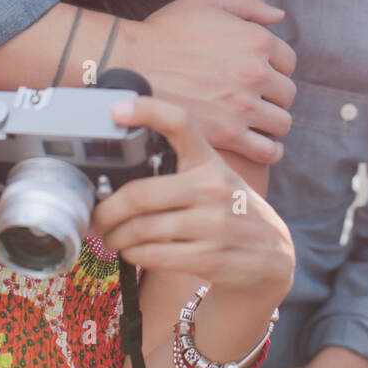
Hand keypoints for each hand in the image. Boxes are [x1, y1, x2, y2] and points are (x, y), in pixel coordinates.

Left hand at [88, 96, 294, 299]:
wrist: (271, 256)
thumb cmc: (230, 211)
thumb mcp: (215, 179)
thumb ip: (178, 170)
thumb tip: (117, 173)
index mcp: (209, 161)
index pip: (180, 123)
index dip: (147, 111)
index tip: (116, 111)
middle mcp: (213, 187)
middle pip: (139, 194)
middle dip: (106, 210)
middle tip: (95, 217)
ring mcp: (214, 223)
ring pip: (141, 229)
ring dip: (115, 237)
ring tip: (110, 238)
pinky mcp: (211, 257)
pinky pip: (153, 255)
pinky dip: (133, 255)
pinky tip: (132, 252)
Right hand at [118, 0, 296, 163]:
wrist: (130, 64)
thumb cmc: (165, 31)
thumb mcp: (205, 1)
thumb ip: (247, 4)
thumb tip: (279, 15)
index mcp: (257, 40)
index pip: (288, 61)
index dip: (274, 67)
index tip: (258, 74)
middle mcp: (257, 72)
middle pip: (287, 93)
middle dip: (273, 95)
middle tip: (254, 98)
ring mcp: (243, 105)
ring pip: (281, 122)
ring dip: (271, 122)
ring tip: (255, 122)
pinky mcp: (228, 134)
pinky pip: (267, 149)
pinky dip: (269, 149)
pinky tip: (260, 144)